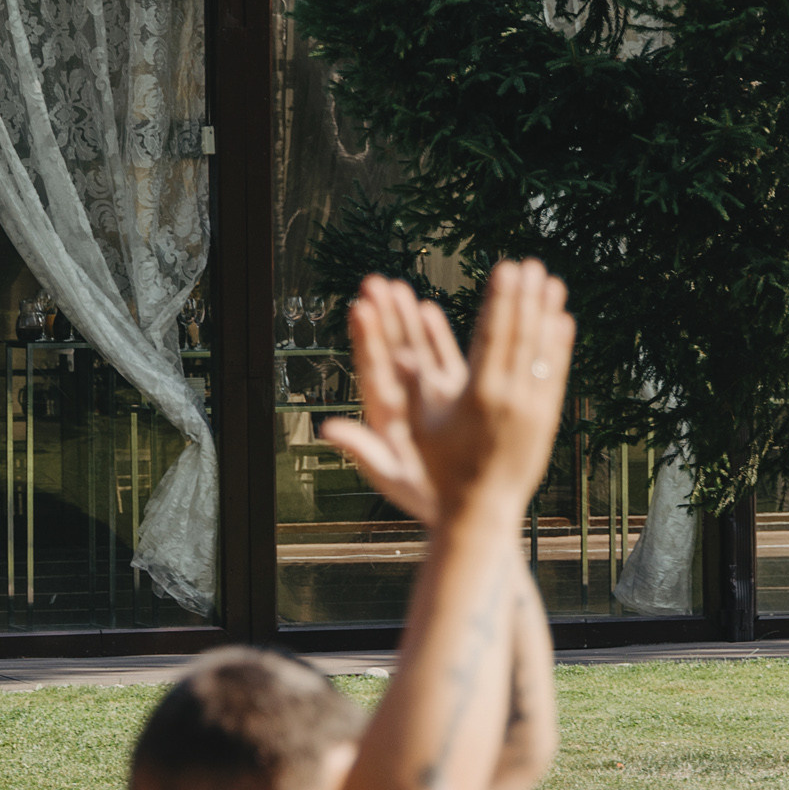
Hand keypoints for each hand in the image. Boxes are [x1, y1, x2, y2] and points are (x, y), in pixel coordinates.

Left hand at [320, 282, 447, 525]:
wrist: (462, 508)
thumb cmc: (422, 497)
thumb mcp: (389, 474)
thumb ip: (361, 450)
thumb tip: (326, 430)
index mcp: (387, 416)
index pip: (373, 369)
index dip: (366, 339)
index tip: (359, 308)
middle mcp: (405, 401)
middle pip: (391, 352)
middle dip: (383, 318)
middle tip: (374, 282)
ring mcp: (427, 397)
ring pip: (414, 351)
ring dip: (405, 320)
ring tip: (398, 287)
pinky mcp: (450, 399)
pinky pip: (442, 360)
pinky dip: (435, 337)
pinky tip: (430, 311)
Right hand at [383, 259, 572, 523]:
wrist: (480, 515)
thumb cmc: (439, 476)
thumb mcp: (414, 439)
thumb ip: (406, 400)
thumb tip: (378, 379)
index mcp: (478, 398)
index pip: (493, 337)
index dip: (501, 300)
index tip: (506, 269)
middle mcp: (511, 400)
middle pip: (522, 338)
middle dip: (526, 298)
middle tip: (530, 263)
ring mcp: (532, 410)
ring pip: (543, 353)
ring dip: (548, 314)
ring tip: (552, 281)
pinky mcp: (546, 421)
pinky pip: (555, 375)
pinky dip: (559, 347)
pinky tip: (563, 321)